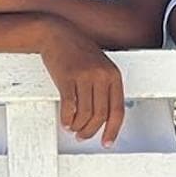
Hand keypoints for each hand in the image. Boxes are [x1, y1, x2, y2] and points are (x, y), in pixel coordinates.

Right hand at [41, 26, 125, 146]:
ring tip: (73, 128)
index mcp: (113, 75)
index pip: (117, 110)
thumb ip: (105, 88)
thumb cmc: (79, 53)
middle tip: (82, 136)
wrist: (58, 33)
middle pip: (100, 115)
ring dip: (78, 127)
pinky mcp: (67, 78)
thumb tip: (105, 119)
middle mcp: (102, 75)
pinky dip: (67, 119)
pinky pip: (69, 107)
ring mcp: (85, 76)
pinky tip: (65, 122)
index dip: (112, 130)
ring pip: (85, 114)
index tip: (106, 142)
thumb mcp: (100, 67)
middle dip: (91, 131)